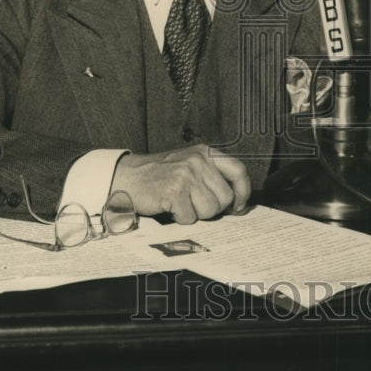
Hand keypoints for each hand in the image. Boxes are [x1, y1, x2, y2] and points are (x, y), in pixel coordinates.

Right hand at [113, 144, 250, 223]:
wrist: (127, 176)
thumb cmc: (160, 175)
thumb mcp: (190, 165)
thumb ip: (212, 177)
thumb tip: (237, 202)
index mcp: (205, 153)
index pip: (238, 171)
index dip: (243, 191)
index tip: (239, 205)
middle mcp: (198, 161)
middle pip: (225, 198)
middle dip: (212, 208)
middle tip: (193, 203)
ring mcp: (186, 175)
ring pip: (210, 210)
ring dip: (195, 213)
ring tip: (180, 202)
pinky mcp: (174, 191)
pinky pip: (190, 217)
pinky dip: (180, 217)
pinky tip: (169, 206)